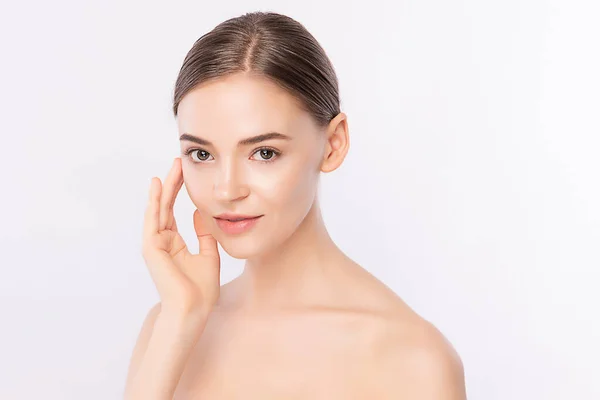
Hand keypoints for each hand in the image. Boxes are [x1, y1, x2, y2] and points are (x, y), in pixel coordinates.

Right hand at [142, 157, 219, 318]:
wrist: (194, 309)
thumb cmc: (201, 290)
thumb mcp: (209, 255)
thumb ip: (204, 234)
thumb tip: (201, 214)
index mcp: (175, 244)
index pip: (174, 211)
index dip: (180, 192)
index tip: (185, 174)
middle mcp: (163, 241)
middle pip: (166, 206)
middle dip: (172, 184)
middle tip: (178, 163)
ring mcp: (155, 244)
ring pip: (159, 209)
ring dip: (164, 188)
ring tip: (171, 168)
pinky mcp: (151, 248)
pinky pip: (153, 220)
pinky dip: (154, 203)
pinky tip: (158, 186)